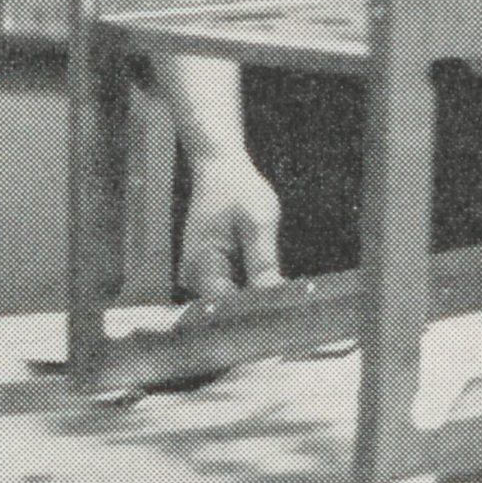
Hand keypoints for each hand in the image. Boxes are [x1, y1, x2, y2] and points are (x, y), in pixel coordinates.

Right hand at [180, 153, 283, 298]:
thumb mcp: (259, 222)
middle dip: (258, 305)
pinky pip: (232, 285)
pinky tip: (268, 277)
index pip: (228, 306)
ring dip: (255, 295)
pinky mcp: (208, 270)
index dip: (257, 312)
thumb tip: (273, 295)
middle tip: (288, 303)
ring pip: (232, 297)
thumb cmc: (238, 188)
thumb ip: (262, 262)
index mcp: (201, 265)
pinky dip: (250, 282)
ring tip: (279, 289)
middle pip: (229, 306)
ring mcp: (199, 275)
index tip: (283, 313)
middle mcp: (193, 276)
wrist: (220, 169)